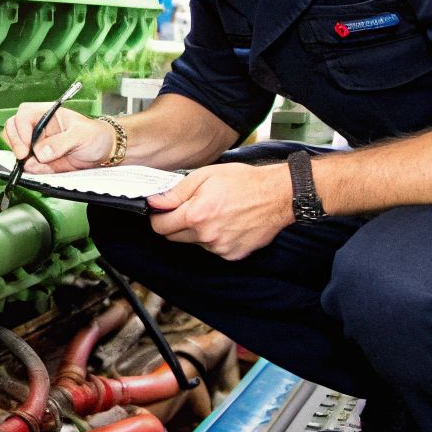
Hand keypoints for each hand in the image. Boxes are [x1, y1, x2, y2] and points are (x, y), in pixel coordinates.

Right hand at [4, 102, 112, 172]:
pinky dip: (31, 170)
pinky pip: (28, 165)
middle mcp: (39, 128)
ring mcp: (37, 144)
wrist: (104, 152)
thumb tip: (40, 153)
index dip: (21, 130)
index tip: (28, 146)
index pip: (24, 115)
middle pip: (13, 129)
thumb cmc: (95, 135)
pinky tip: (42, 170)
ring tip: (36, 165)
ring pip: (16, 148)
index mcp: (47, 114)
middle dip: (15, 143)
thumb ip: (61, 142)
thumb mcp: (82, 135)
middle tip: (24, 157)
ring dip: (21, 158)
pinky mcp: (40, 161)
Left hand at [146, 162, 294, 259]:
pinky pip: (213, 249)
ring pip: (195, 243)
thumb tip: (154, 202)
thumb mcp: (205, 176)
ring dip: (197, 231)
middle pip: (175, 237)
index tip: (163, 210)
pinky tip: (228, 223)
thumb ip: (176, 192)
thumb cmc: (243, 181)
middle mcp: (206, 236)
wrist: (277, 195)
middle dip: (177, 223)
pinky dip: (215, 238)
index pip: (160, 227)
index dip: (158, 217)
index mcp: (196, 215)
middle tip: (191, 208)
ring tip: (215, 213)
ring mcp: (220, 248)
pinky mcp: (233, 255)